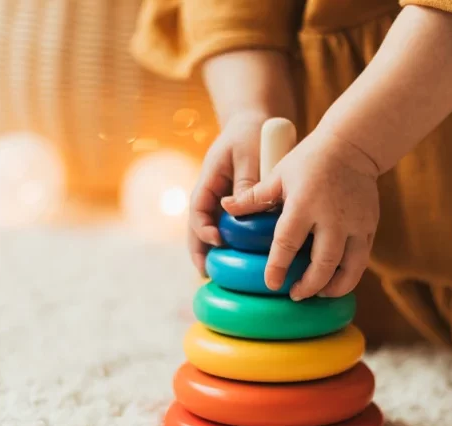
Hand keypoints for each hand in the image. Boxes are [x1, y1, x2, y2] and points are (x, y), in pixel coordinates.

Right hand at [188, 111, 270, 274]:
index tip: (218, 240)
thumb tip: (241, 211)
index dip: (203, 227)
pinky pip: (228, 229)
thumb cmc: (250, 133)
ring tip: (214, 276)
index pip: (198, 209)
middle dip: (199, 250)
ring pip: (209, 230)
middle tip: (204, 273)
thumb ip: (245, 181)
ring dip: (210, 252)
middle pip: (197, 226)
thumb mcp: (248, 153)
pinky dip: (228, 245)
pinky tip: (235, 263)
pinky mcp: (235, 207)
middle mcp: (211, 194)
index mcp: (209, 180)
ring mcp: (221, 202)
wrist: (254, 123)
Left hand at [221, 128, 379, 300]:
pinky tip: (336, 280)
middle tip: (295, 294)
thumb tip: (225, 208)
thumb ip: (253, 197)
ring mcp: (356, 224)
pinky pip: (362, 260)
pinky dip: (349, 275)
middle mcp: (332, 218)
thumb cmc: (310, 160)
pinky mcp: (370, 227)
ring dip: (334, 287)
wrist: (353, 146)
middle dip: (309, 285)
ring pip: (350, 269)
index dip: (278, 267)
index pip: (288, 242)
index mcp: (304, 204)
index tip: (271, 284)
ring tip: (320, 293)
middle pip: (323, 264)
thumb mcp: (278, 174)